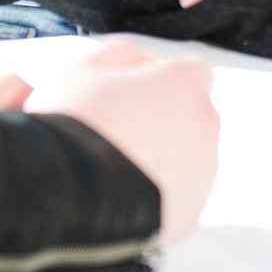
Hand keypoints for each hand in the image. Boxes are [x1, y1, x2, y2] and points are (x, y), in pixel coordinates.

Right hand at [25, 43, 218, 243]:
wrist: (67, 201)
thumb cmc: (75, 130)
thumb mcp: (84, 68)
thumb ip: (120, 56)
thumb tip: (135, 62)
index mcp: (185, 83)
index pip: (189, 73)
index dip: (159, 83)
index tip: (132, 97)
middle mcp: (204, 125)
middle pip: (190, 117)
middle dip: (161, 123)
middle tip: (118, 137)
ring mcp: (201, 173)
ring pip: (187, 160)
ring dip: (161, 163)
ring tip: (115, 174)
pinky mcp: (189, 215)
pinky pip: (177, 200)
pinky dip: (158, 200)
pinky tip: (123, 201)